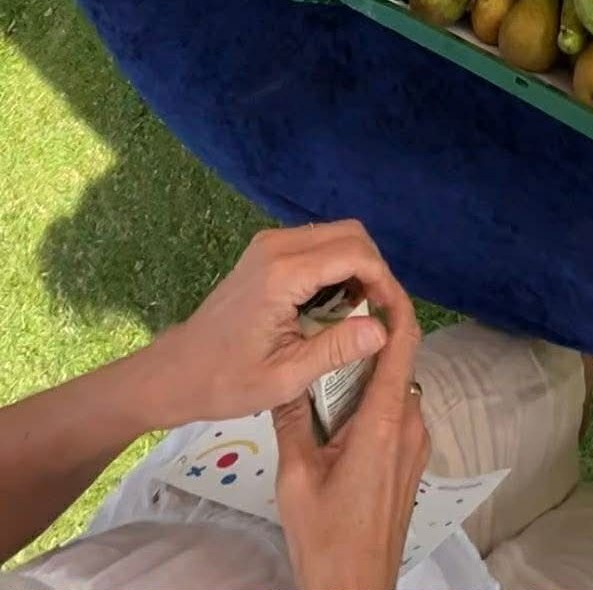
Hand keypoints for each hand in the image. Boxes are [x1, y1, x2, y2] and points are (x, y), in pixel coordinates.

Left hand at [144, 221, 396, 428]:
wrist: (175, 372)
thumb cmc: (227, 381)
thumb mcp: (286, 377)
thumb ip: (337, 349)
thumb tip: (384, 330)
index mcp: (283, 274)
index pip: (356, 255)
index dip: (384, 282)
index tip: (392, 316)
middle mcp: (278, 246)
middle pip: (352, 234)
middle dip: (375, 270)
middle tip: (379, 312)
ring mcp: (270, 244)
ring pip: (337, 235)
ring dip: (358, 267)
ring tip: (361, 312)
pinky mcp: (267, 251)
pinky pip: (318, 244)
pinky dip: (338, 266)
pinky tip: (335, 304)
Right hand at [273, 269, 427, 589]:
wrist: (355, 586)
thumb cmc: (325, 533)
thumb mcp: (295, 475)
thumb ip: (293, 420)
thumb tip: (287, 372)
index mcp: (385, 420)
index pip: (402, 343)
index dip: (394, 304)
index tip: (373, 278)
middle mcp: (411, 423)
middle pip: (400, 361)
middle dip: (371, 337)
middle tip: (334, 318)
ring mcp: (417, 442)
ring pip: (398, 387)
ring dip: (371, 371)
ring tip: (331, 361)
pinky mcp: (413, 459)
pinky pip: (399, 412)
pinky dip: (377, 398)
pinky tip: (343, 408)